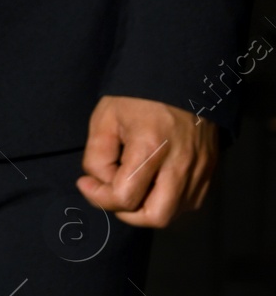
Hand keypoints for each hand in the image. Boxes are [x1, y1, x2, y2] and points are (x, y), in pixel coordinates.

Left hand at [77, 95, 217, 227]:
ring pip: (174, 213)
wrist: (181, 78)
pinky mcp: (209, 170)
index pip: (124, 197)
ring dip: (147, 208)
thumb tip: (97, 184)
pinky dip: (167, 201)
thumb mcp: (105, 119)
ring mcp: (199, 168)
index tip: (86, 183)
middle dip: (126, 213)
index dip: (98, 197)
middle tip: (111, 193)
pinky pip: (189, 202)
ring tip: (131, 186)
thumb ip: (96, 157)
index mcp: (151, 146)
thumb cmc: (138, 98)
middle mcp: (180, 163)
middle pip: (155, 216)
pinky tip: (152, 183)